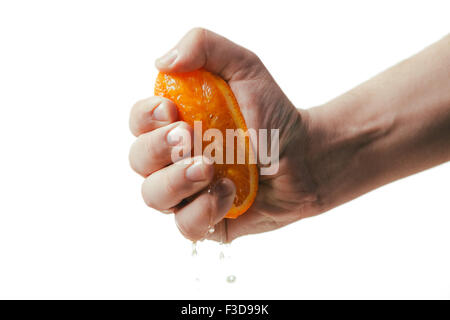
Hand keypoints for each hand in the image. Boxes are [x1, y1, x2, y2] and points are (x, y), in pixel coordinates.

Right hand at [129, 28, 319, 241]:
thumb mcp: (245, 69)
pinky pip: (186, 225)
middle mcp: (174, 160)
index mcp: (176, 124)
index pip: (139, 122)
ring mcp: (187, 192)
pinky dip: (205, 210)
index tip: (172, 111)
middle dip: (159, 150)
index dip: (145, 118)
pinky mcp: (205, 220)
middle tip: (191, 138)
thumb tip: (162, 62)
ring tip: (211, 167)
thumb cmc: (273, 114)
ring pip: (154, 197)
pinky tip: (231, 192)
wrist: (305, 157)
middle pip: (138, 161)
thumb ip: (205, 48)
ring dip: (179, 181)